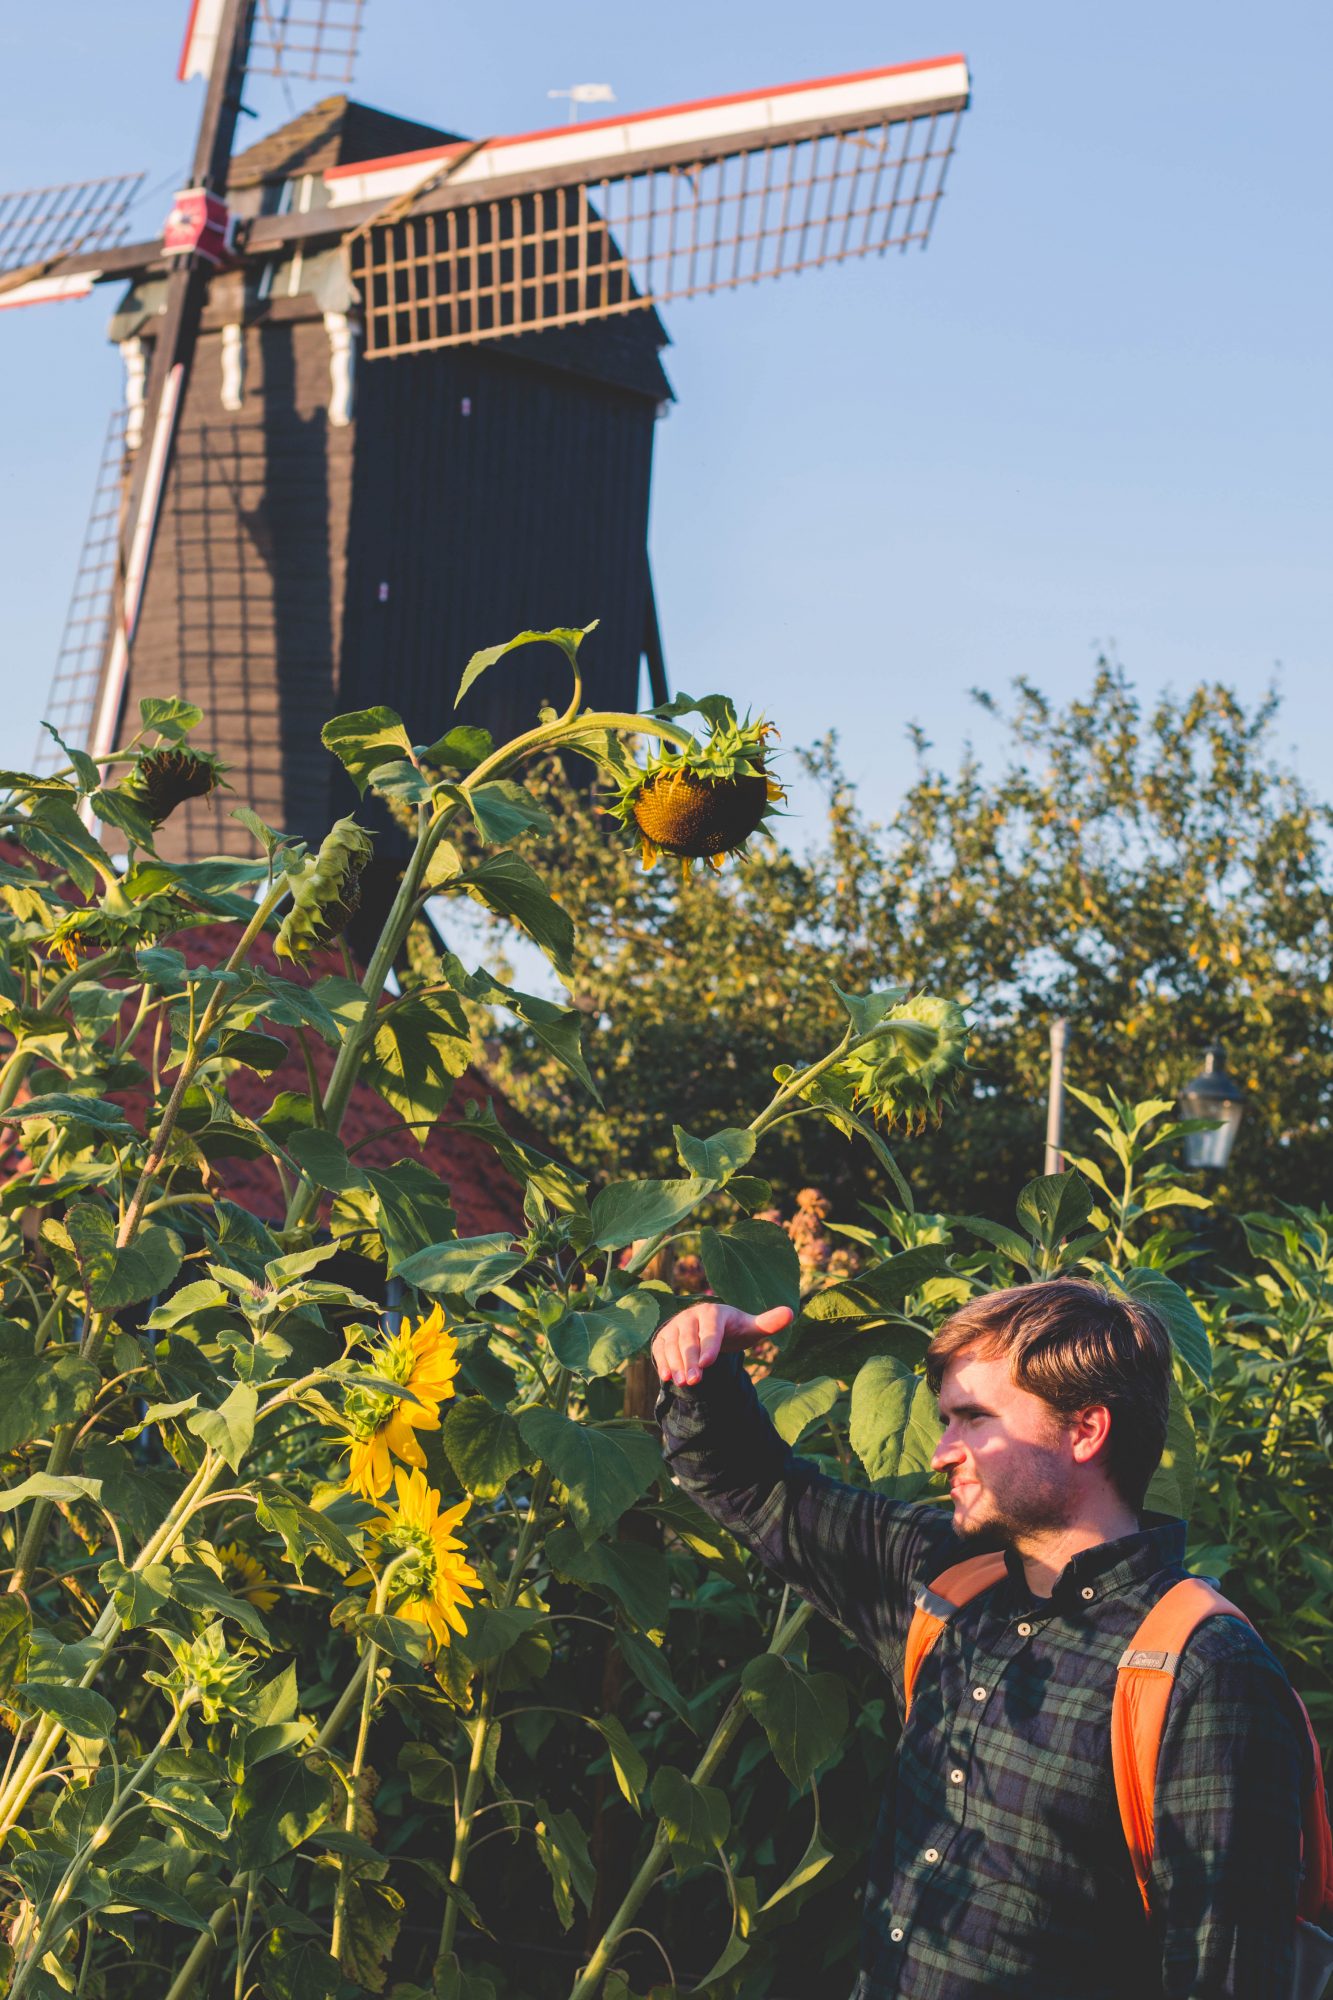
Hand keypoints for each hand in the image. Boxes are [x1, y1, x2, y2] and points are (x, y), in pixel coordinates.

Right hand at [652, 1302, 794, 1386]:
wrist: (709, 1326)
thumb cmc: (734, 1329)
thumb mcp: (751, 1328)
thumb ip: (768, 1323)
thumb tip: (791, 1313)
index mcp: (713, 1312)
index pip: (710, 1329)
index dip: (709, 1345)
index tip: (709, 1364)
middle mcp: (691, 1316)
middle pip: (689, 1339)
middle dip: (691, 1361)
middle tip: (694, 1381)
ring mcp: (675, 1325)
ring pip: (672, 1344)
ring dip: (675, 1364)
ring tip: (681, 1383)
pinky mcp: (664, 1336)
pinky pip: (660, 1349)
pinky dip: (662, 1362)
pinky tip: (667, 1377)